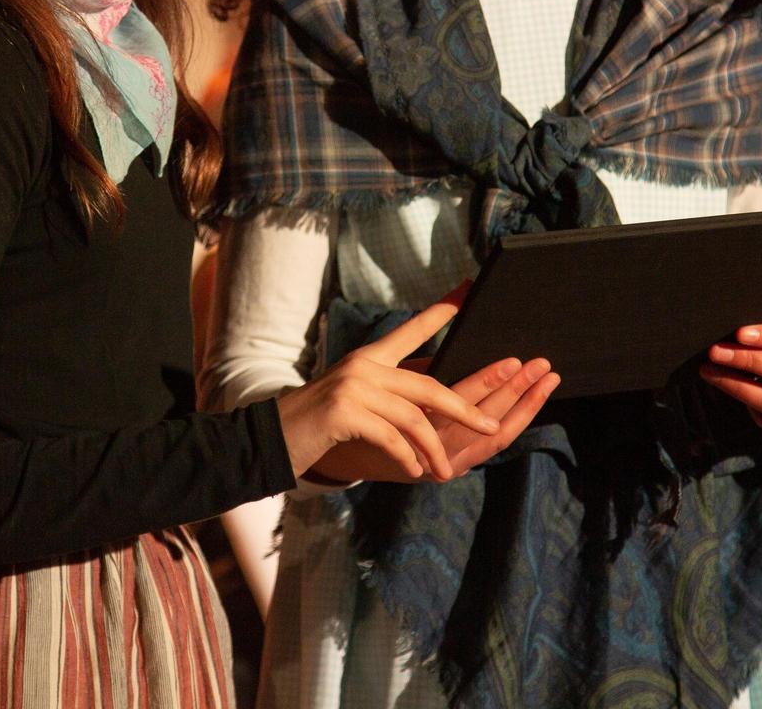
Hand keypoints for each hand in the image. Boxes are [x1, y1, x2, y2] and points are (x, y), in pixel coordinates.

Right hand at [275, 288, 511, 482]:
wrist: (270, 437)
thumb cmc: (318, 421)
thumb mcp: (354, 396)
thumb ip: (389, 392)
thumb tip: (436, 402)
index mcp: (369, 357)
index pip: (412, 328)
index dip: (442, 310)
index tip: (469, 289)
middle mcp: (363, 366)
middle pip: (428, 384)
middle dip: (465, 407)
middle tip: (492, 426)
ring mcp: (352, 387)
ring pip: (413, 417)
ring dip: (434, 448)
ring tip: (445, 471)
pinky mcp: (342, 412)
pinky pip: (389, 436)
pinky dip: (406, 456)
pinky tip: (414, 470)